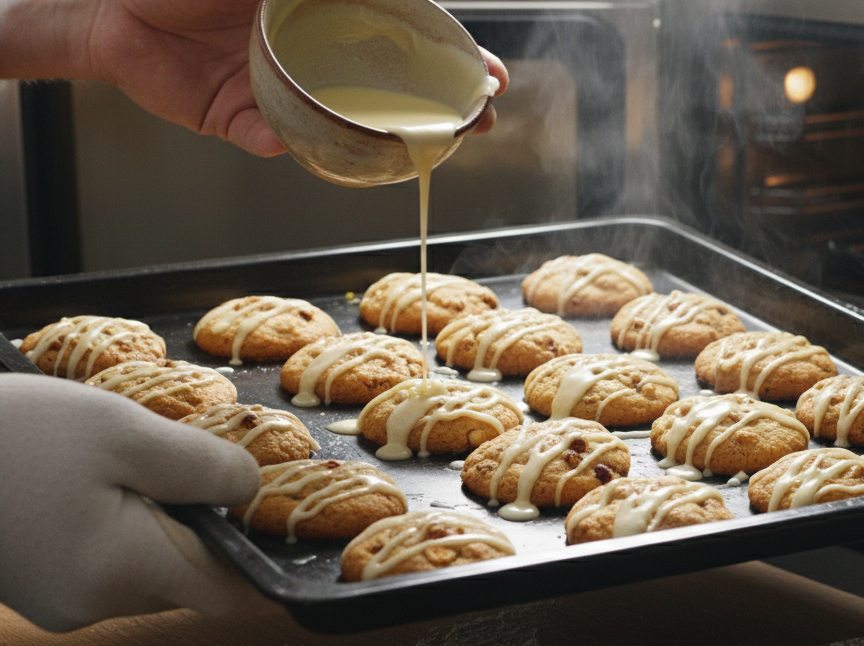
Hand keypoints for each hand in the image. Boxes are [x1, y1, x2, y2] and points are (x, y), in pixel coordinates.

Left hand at [0, 0, 509, 156]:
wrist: (110, 10)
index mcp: (326, 15)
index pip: (403, 35)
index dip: (450, 56)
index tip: (489, 74)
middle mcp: (312, 56)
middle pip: (388, 89)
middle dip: (439, 109)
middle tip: (481, 124)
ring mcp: (280, 91)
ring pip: (339, 124)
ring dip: (373, 141)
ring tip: (400, 149)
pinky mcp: (239, 120)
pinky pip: (265, 138)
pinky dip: (269, 140)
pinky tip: (276, 138)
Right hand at [0, 374, 262, 631]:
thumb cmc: (10, 434)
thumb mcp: (122, 431)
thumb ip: (201, 466)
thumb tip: (250, 489)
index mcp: (120, 571)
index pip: (224, 593)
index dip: (253, 558)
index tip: (265, 516)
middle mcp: (91, 604)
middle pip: (186, 578)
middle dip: (197, 524)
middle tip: (177, 458)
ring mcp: (59, 603)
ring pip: (145, 569)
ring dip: (154, 521)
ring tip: (119, 462)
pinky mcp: (37, 588)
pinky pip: (103, 565)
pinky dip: (116, 526)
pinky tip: (87, 480)